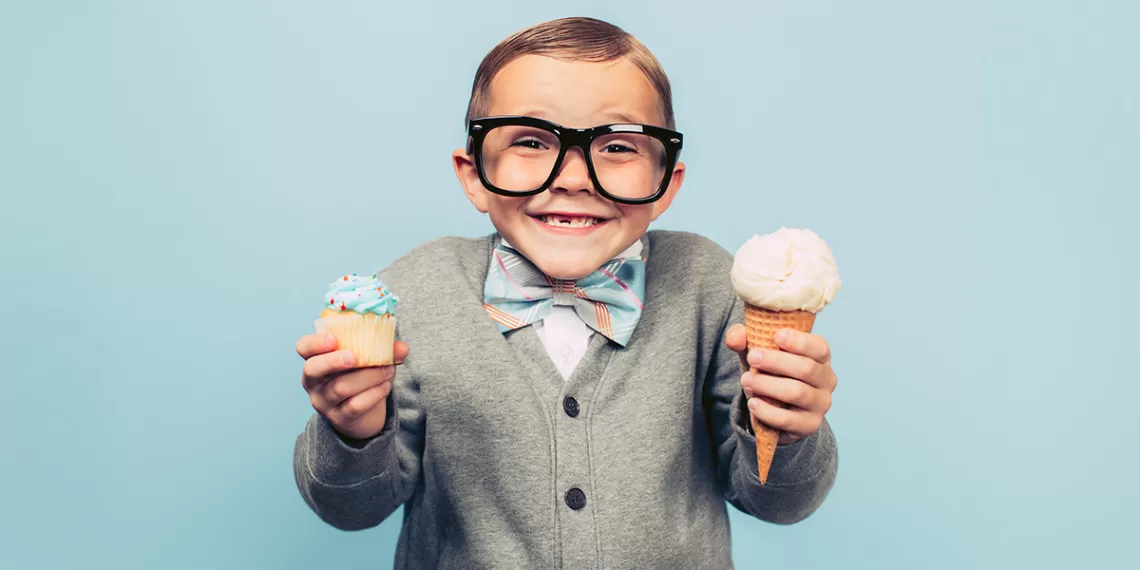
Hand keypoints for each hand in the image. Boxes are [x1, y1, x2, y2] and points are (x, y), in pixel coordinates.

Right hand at [296, 333, 409, 440]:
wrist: (363, 414)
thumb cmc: (360, 377)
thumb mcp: (368, 360)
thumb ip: (383, 350)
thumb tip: (402, 348)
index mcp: (316, 359)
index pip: (303, 347)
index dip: (315, 342)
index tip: (334, 338)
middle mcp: (313, 381)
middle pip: (312, 369)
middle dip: (333, 361)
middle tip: (355, 356)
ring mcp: (324, 402)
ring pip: (340, 387)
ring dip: (368, 376)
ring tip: (388, 369)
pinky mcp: (339, 418)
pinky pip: (354, 406)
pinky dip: (373, 394)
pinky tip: (385, 386)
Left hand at [725, 324, 836, 444]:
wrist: (773, 410)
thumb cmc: (770, 373)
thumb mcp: (758, 354)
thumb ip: (745, 341)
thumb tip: (735, 337)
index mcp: (820, 357)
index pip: (819, 347)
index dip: (799, 341)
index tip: (776, 336)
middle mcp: (826, 380)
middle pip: (806, 368)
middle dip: (776, 361)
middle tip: (752, 357)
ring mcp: (820, 404)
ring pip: (797, 392)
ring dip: (768, 385)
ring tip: (746, 380)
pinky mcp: (809, 425)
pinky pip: (788, 419)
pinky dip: (767, 411)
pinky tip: (752, 403)